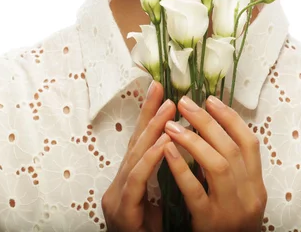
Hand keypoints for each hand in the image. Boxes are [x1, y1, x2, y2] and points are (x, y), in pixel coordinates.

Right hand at [101, 81, 175, 231]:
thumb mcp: (162, 199)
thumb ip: (167, 174)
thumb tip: (183, 144)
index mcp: (132, 179)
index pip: (141, 140)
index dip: (150, 113)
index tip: (161, 88)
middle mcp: (120, 183)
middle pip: (136, 143)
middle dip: (152, 115)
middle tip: (167, 92)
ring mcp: (117, 197)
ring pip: (135, 157)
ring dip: (153, 131)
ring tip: (170, 111)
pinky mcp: (121, 212)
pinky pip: (137, 181)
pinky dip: (151, 159)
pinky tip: (165, 144)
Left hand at [163, 94, 266, 231]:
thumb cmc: (229, 225)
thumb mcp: (240, 196)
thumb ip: (233, 169)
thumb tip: (213, 127)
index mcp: (257, 186)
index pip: (250, 142)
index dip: (230, 118)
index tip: (210, 99)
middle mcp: (249, 196)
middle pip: (230, 148)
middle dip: (207, 121)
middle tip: (184, 102)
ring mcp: (230, 210)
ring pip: (216, 165)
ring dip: (192, 139)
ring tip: (171, 123)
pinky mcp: (209, 223)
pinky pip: (194, 191)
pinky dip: (180, 167)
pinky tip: (166, 150)